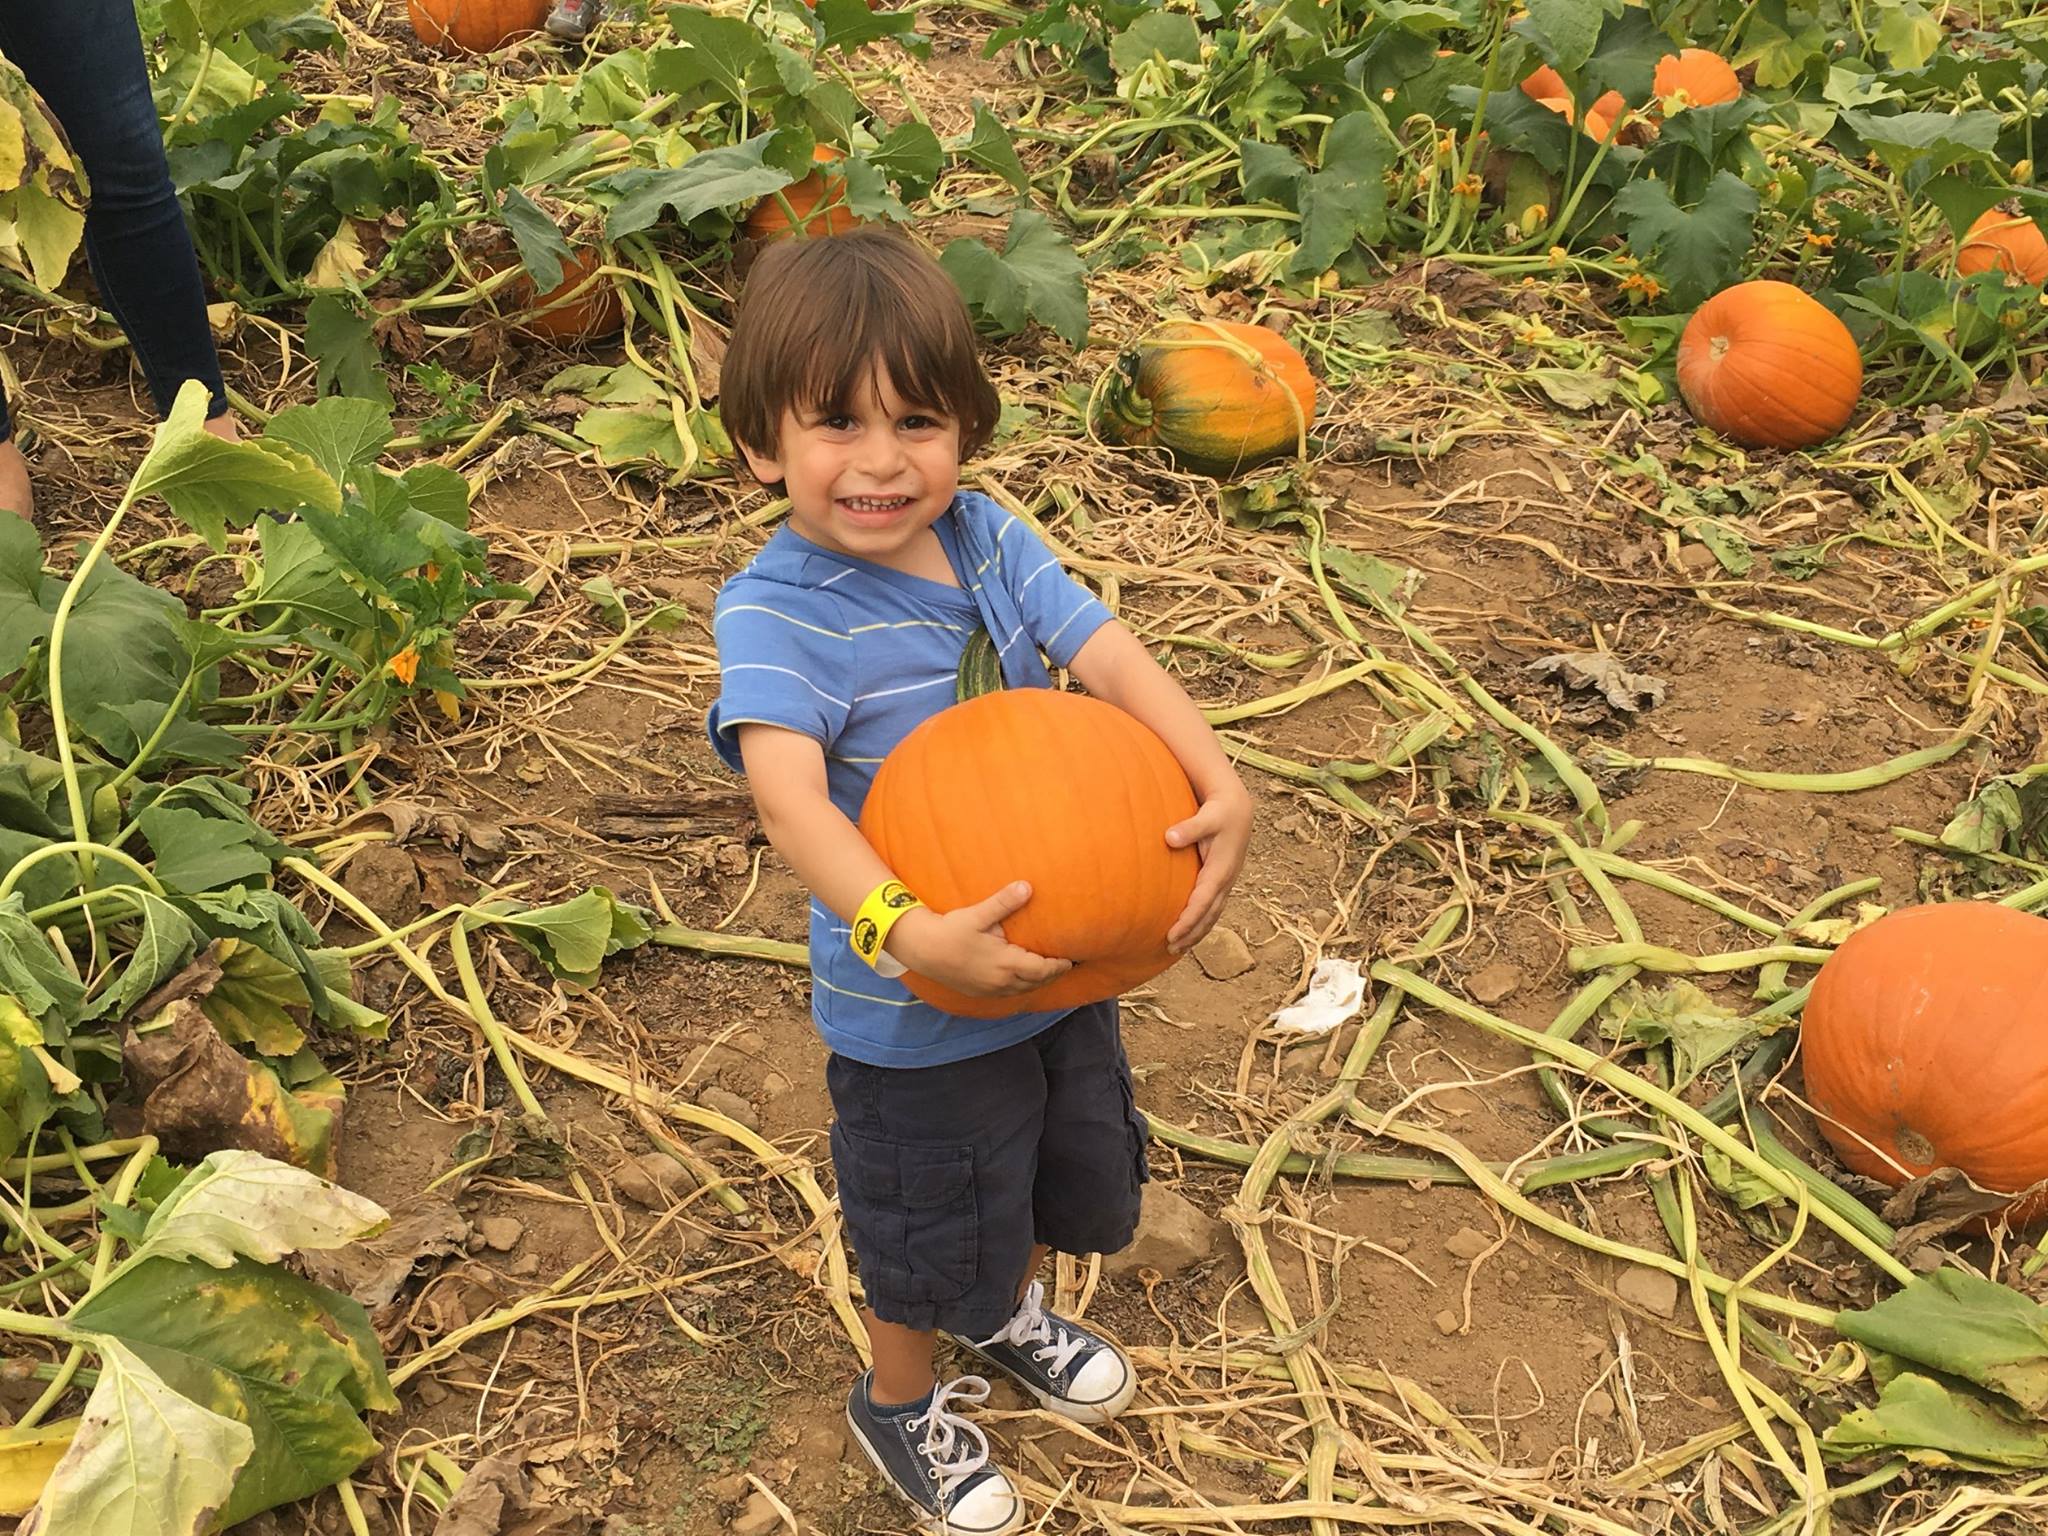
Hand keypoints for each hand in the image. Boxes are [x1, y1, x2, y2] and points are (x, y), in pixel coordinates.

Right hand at [887, 881, 1072, 998]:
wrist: (921, 950)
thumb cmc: (950, 931)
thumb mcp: (978, 915)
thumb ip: (1004, 902)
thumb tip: (1027, 887)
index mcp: (1005, 964)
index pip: (1041, 969)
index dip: (1058, 966)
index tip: (1070, 959)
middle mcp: (1000, 981)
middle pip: (1036, 982)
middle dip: (1052, 975)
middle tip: (1064, 965)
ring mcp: (989, 989)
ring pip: (1023, 990)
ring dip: (1037, 982)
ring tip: (1048, 972)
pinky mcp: (979, 992)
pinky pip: (1008, 993)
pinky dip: (1021, 987)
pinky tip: (1022, 979)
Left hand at [1164, 778, 1252, 954]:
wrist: (1238, 809)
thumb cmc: (1220, 813)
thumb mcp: (1206, 817)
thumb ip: (1189, 828)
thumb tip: (1169, 837)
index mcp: (1220, 871)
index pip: (1202, 903)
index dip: (1187, 921)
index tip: (1171, 935)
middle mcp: (1225, 881)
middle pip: (1208, 916)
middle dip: (1191, 934)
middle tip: (1170, 948)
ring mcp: (1225, 883)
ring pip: (1212, 915)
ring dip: (1197, 933)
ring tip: (1178, 948)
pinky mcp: (1222, 881)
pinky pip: (1213, 908)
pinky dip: (1202, 923)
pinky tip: (1189, 931)